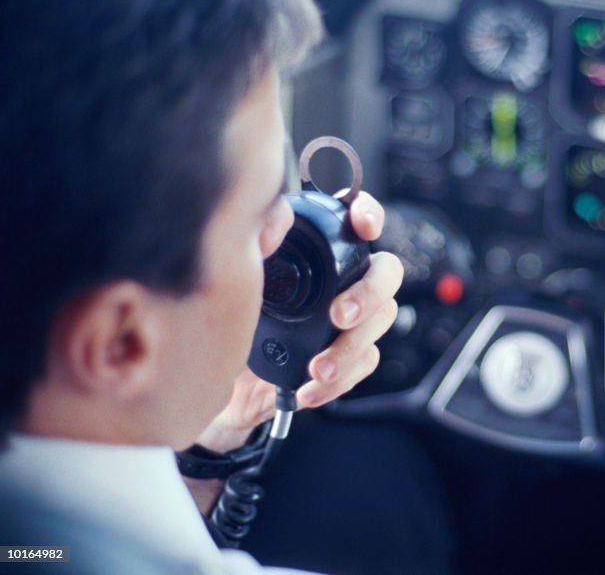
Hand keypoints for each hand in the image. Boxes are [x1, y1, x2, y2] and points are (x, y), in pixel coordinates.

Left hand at [195, 191, 403, 452]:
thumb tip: (275, 222)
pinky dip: (339, 381)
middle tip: (339, 315)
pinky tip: (309, 389)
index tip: (363, 226)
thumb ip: (256, 243)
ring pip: (380, 322)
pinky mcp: (349, 357)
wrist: (218, 376)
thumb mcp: (237, 276)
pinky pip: (363, 365)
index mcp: (321, 249)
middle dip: (369, 293)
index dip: (369, 214)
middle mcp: (344, 279)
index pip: (358, 220)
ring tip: (318, 368)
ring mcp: (352, 318)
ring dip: (351, 347)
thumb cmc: (229, 315)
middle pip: (386, 273)